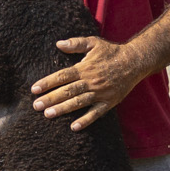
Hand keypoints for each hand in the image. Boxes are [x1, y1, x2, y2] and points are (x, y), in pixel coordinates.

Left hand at [31, 36, 145, 129]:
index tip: (34, 89)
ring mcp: (100, 93)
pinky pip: (96, 113)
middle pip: (68, 91)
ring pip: (79, 102)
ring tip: (48, 115)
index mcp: (85, 68)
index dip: (48, 82)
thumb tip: (58, 44)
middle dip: (51, 98)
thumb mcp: (94, 43)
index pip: (63, 76)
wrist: (135, 62)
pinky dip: (85, 120)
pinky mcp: (109, 102)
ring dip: (63, 109)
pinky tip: (74, 127)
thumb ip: (76, 43)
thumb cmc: (111, 52)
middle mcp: (91, 81)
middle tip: (36, 105)